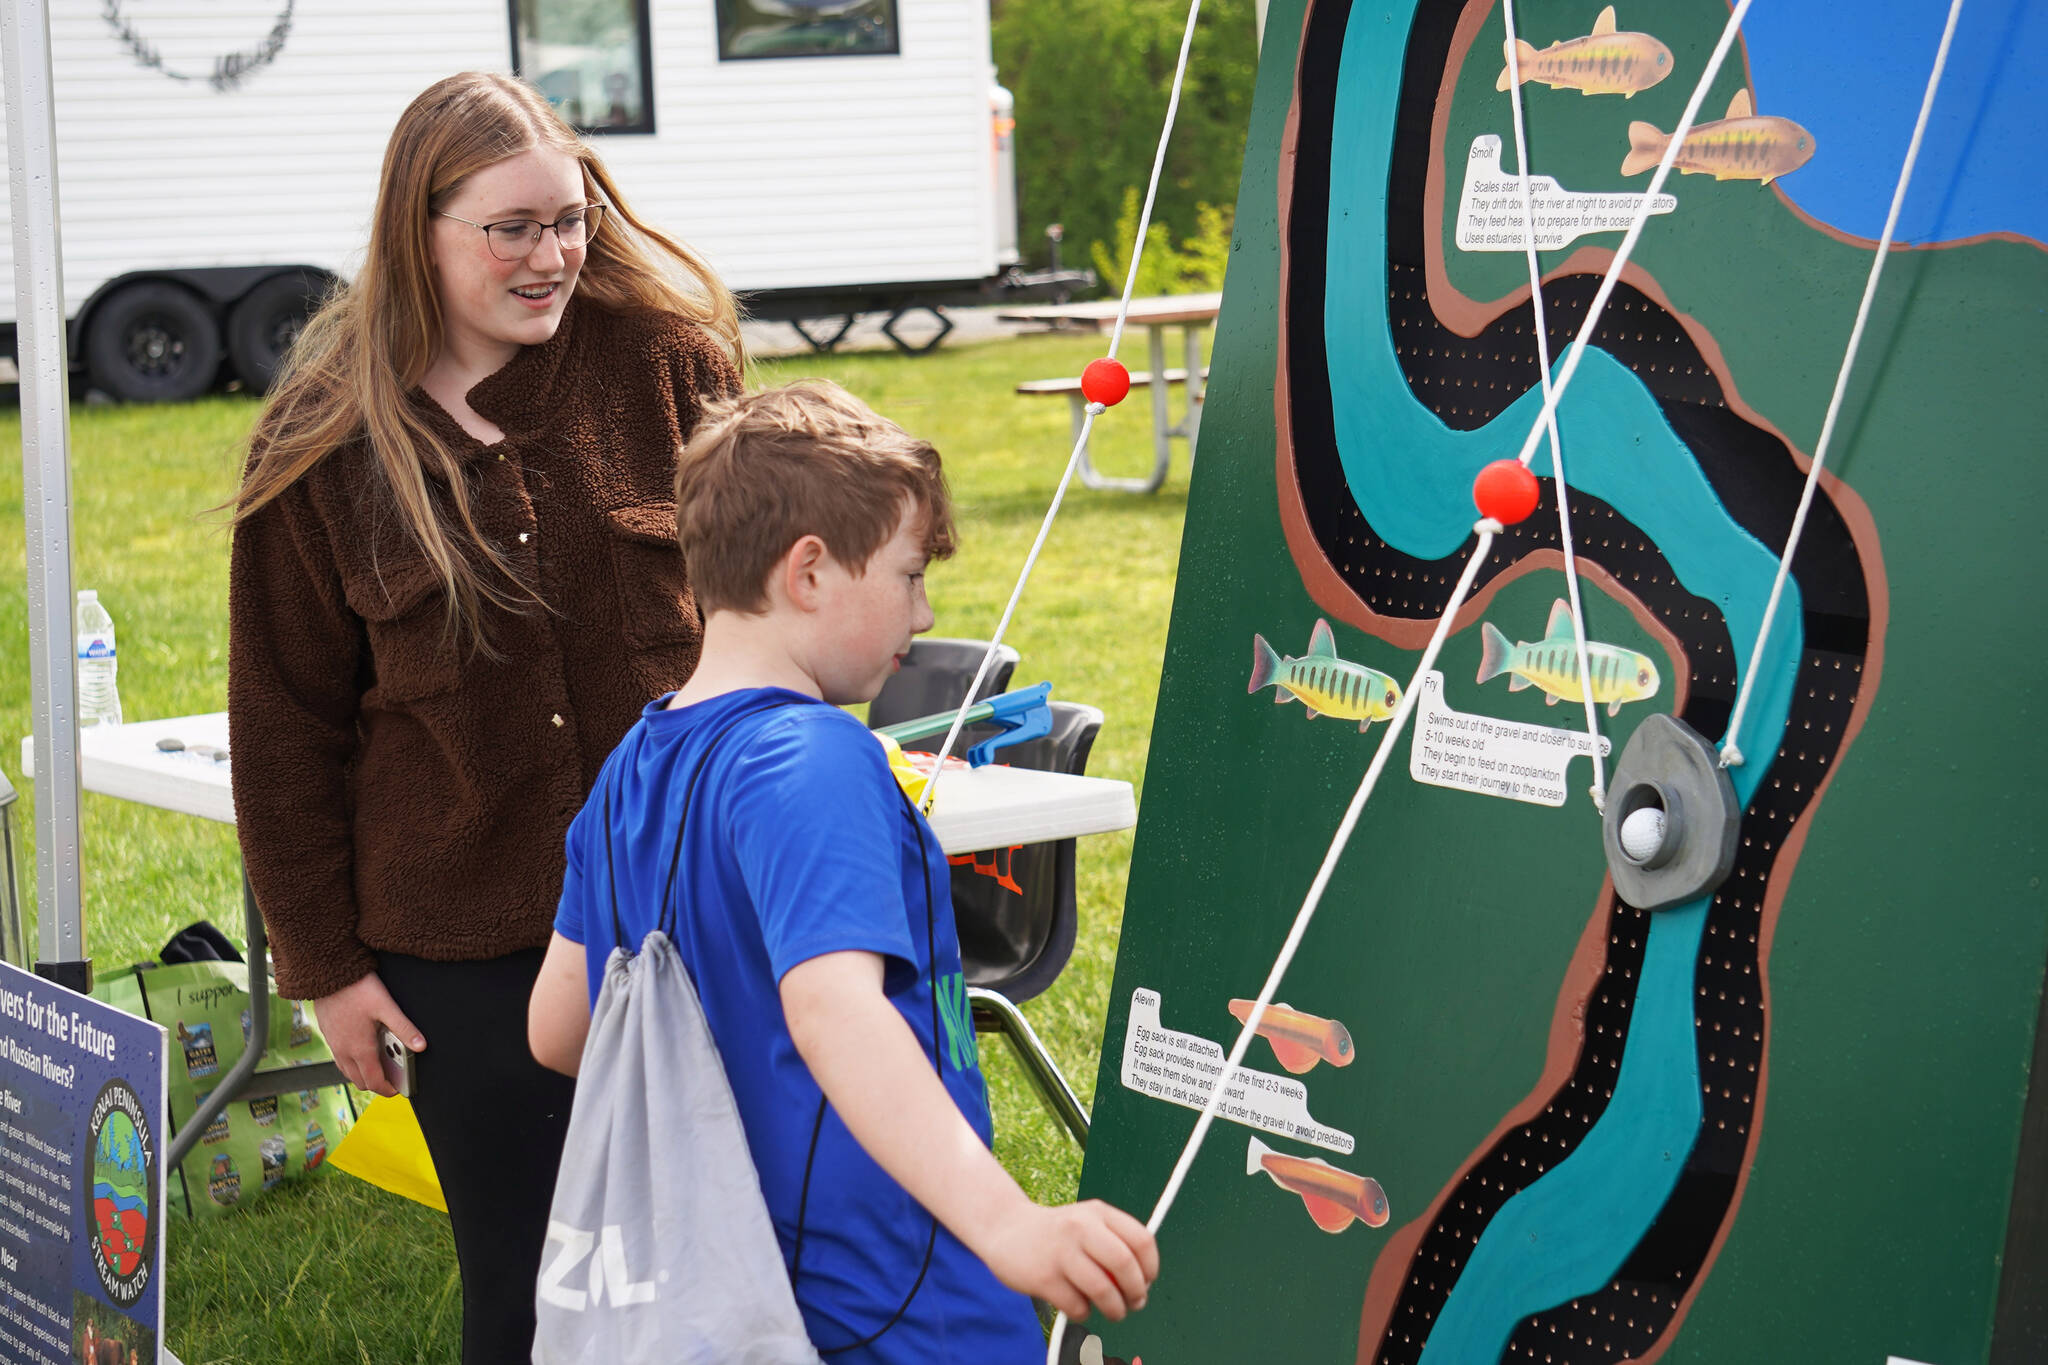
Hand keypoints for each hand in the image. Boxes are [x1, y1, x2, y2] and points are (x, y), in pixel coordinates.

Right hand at [312, 973, 424, 1097]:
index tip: (398, 1089)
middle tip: (393, 1076)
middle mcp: (344, 1052)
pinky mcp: (327, 1035)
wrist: (328, 974)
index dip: (388, 1090)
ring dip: (363, 1073)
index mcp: (360, 1049)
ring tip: (380, 1063)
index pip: (374, 1082)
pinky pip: (339, 1059)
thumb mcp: (386, 1007)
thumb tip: (422, 1046)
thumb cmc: (358, 988)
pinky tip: (363, 1048)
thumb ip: (404, 1028)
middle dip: (376, 1083)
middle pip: (360, 1081)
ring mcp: (333, 1045)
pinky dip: (352, 1062)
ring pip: (348, 1071)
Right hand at [974, 1198, 1158, 1322]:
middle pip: (1125, 1264)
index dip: (1151, 1267)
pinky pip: (1078, 1305)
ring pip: (1103, 1289)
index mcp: (1098, 1212)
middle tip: (1136, 1303)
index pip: (1141, 1240)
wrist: (1006, 1229)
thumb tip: (1145, 1281)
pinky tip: (1080, 1305)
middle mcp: (1081, 1226)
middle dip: (1137, 1291)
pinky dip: (1085, 1312)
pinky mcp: (1044, 1277)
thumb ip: (1116, 1243)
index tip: (1147, 1281)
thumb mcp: (1087, 1222)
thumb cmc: (1058, 1234)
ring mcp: (1061, 1251)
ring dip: (1116, 1309)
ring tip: (1115, 1312)